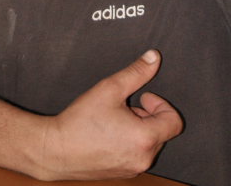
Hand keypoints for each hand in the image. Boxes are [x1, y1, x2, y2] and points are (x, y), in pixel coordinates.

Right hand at [38, 50, 182, 180]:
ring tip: (115, 119)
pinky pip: (137, 154)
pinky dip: (130, 141)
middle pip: (162, 132)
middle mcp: (143, 158)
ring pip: (149, 143)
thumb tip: (154, 57)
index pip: (174, 122)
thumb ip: (136, 72)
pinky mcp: (122, 173)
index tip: (143, 98)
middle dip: (148, 115)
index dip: (161, 104)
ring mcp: (133, 168)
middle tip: (125, 106)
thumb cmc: (81, 121)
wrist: (56, 150)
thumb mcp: (110, 88)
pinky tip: (109, 132)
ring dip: (139, 128)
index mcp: (145, 138)